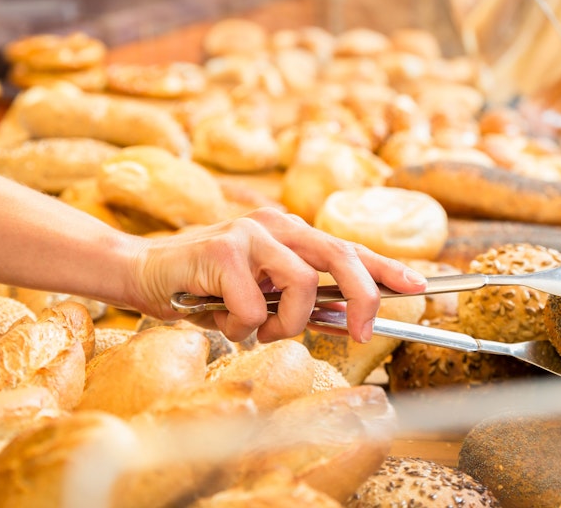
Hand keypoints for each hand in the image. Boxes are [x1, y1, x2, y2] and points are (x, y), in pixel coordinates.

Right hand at [123, 207, 426, 342]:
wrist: (141, 272)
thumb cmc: (206, 289)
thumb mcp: (260, 294)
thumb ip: (298, 301)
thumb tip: (346, 321)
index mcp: (290, 234)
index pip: (348, 248)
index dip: (386, 268)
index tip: (419, 287)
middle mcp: (276, 226)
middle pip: (340, 255)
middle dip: (363, 297)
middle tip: (362, 334)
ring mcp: (249, 233)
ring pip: (301, 284)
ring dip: (285, 322)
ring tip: (255, 328)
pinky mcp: (221, 249)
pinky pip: (253, 306)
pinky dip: (242, 326)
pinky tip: (219, 317)